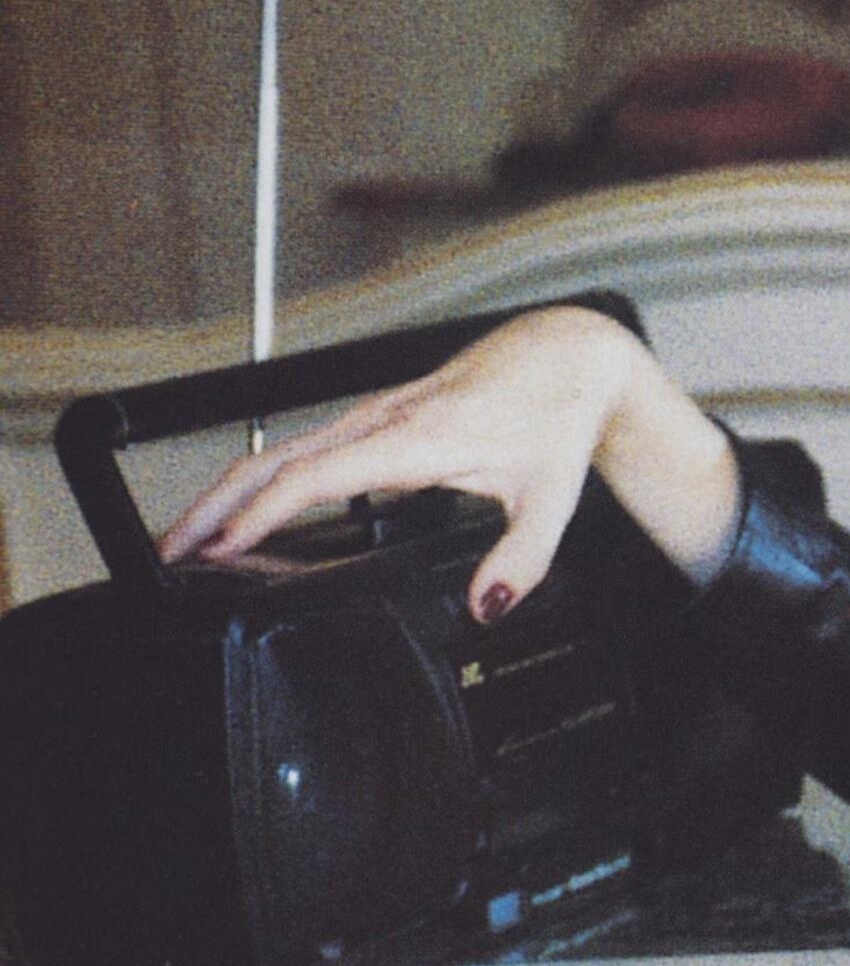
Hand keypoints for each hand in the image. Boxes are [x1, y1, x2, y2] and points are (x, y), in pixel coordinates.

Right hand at [155, 305, 742, 611]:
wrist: (563, 358)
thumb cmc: (553, 419)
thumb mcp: (550, 500)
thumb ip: (521, 561)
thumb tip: (484, 607)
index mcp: (414, 438)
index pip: (317, 476)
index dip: (265, 513)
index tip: (226, 547)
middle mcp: (382, 421)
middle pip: (274, 461)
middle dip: (215, 505)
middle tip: (171, 552)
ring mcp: (373, 417)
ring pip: (281, 454)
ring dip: (227, 492)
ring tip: (188, 541)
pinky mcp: (376, 421)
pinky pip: (305, 453)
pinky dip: (263, 482)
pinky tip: (246, 516)